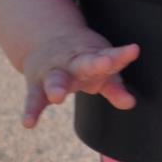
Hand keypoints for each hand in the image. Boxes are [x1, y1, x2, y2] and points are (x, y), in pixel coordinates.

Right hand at [20, 31, 139, 126]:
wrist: (47, 38)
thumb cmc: (82, 60)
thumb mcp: (101, 70)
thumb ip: (115, 88)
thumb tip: (130, 103)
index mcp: (92, 57)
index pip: (110, 57)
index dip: (121, 56)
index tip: (133, 50)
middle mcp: (73, 62)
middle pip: (84, 63)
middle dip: (94, 64)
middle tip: (105, 63)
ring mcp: (53, 72)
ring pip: (55, 79)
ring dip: (56, 87)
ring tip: (57, 96)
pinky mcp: (36, 85)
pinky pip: (33, 99)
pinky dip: (31, 111)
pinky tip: (28, 123)